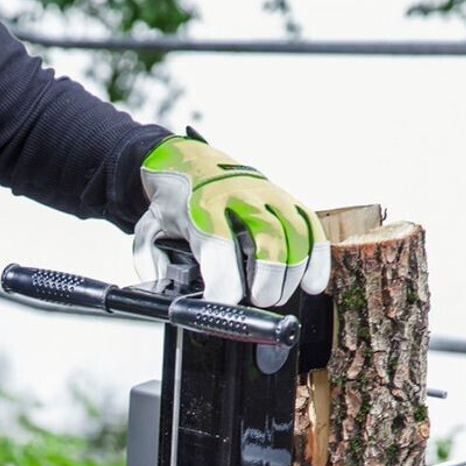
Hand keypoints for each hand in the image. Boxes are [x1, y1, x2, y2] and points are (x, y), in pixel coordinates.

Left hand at [134, 135, 329, 305]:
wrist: (185, 161)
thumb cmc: (173, 200)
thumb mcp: (149, 229)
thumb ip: (150, 262)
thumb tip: (164, 294)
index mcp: (200, 206)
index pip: (218, 245)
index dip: (223, 282)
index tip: (221, 305)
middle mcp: (237, 196)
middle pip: (267, 237)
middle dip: (268, 277)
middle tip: (259, 301)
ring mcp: (265, 194)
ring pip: (294, 232)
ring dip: (292, 272)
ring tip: (274, 296)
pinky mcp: (284, 197)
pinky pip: (309, 225)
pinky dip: (317, 257)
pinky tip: (312, 283)